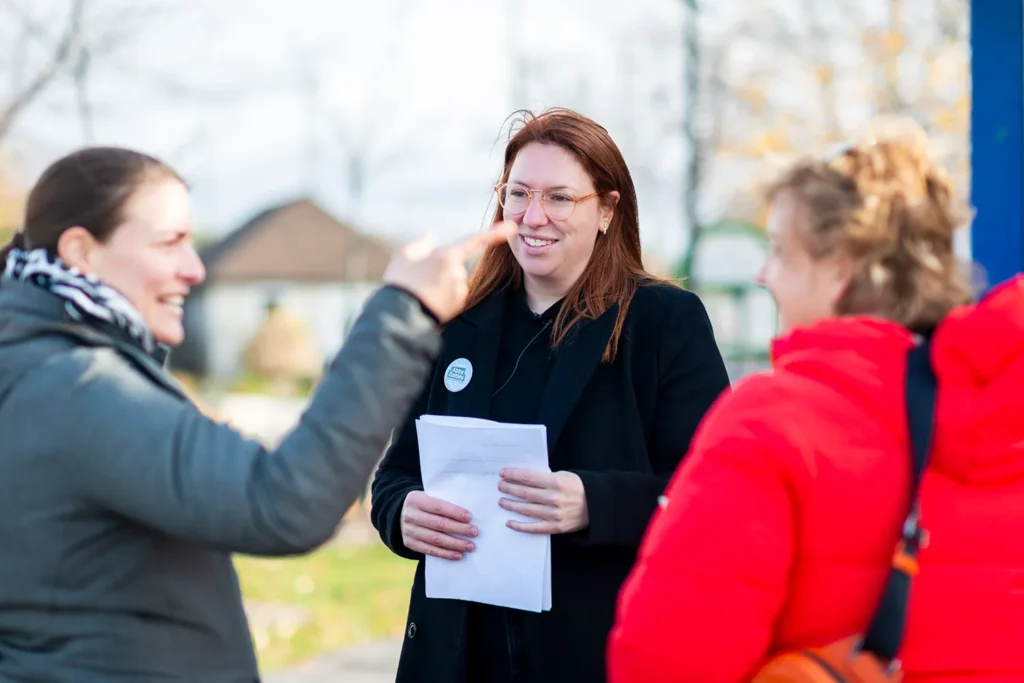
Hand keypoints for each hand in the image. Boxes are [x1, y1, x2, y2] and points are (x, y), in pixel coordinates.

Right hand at [383, 221, 516, 322]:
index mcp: (448, 256)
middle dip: (444, 270)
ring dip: (443, 285)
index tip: (513, 228)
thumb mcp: (403, 257)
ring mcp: (460, 291)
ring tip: (422, 292)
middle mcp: (458, 273)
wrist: (398, 316)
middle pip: (457, 266)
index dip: (496, 234)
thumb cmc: (399, 283)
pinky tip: (429, 302)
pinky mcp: (458, 307)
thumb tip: (430, 235)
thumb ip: (421, 244)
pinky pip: (454, 297)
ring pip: (455, 282)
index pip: (477, 241)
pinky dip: (445, 298)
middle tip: (421, 279)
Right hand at [400, 490, 477, 560]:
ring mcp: (409, 531)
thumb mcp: (428, 497)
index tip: (469, 517)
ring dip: (455, 544)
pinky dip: (445, 553)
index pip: (438, 507)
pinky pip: (429, 550)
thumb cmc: (424, 505)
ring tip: (470, 546)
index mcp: (416, 500)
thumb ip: (443, 503)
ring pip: (435, 539)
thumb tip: (468, 516)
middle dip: (458, 529)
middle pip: (438, 524)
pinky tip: (458, 555)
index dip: (454, 512)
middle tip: (474, 532)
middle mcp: (410, 515)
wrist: (402, 515)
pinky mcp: (409, 543)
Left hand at [497, 468, 588, 534]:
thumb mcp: (564, 475)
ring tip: (501, 501)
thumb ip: (545, 477)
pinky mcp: (555, 527)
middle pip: (525, 493)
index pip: (528, 477)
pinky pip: (534, 528)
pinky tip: (509, 522)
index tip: (503, 473)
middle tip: (500, 486)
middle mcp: (554, 498)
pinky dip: (520, 526)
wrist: (597, 506)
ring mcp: (554, 514)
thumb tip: (523, 478)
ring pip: (526, 510)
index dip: (513, 475)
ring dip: (511, 505)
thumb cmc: (579, 488)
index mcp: (556, 482)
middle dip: (509, 489)